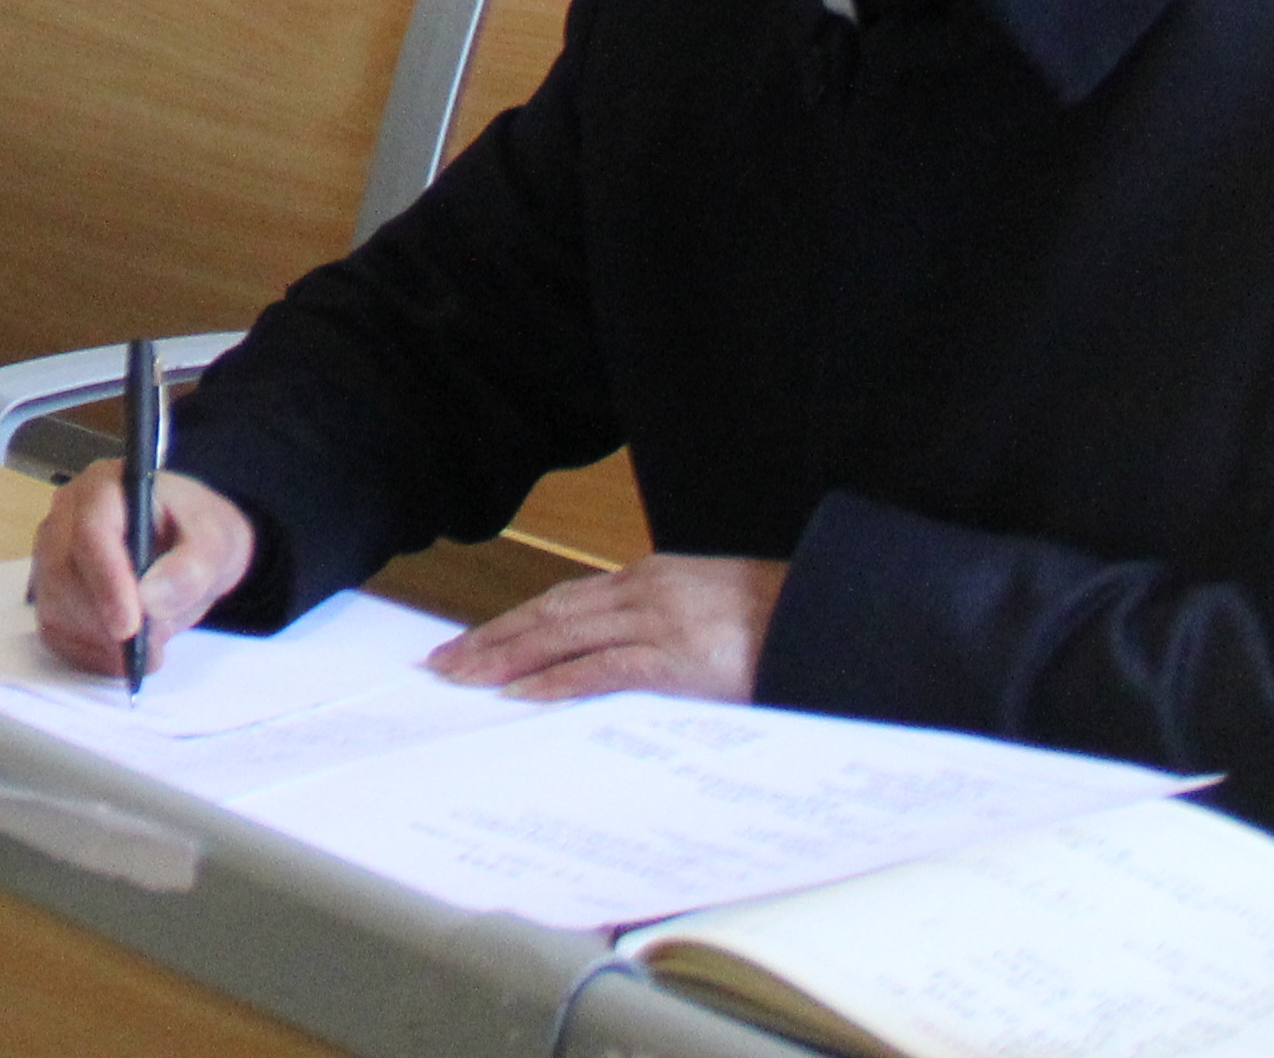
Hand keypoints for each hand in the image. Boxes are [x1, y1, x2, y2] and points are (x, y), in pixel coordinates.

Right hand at [29, 465, 256, 674]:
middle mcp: (67, 515)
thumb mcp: (219, 540)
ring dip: (101, 642)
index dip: (107, 582)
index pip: (91, 531)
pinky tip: (123, 652)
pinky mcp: (50, 591)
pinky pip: (56, 633)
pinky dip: (91, 654)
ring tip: (148, 647)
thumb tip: (152, 597)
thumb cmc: (196, 533)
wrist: (187, 549)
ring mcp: (51, 553)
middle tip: (151, 648)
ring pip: (55, 608)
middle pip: (64, 574)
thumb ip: (194, 564)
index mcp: (105, 487)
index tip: (130, 628)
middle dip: (106, 622)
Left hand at [423, 554, 788, 703]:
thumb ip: (661, 629)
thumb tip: (620, 658)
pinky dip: (556, 682)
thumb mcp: (708, 612)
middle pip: (546, 615)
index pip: (562, 601)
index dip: (513, 622)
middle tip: (442, 663)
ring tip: (462, 678)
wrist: (831, 615)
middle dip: (490, 638)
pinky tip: (521, 695)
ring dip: (505, 659)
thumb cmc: (778, 620)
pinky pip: (602, 671)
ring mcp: (656, 623)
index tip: (472, 641)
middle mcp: (642, 592)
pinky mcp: (676, 658)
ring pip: (560, 638)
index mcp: (649, 579)